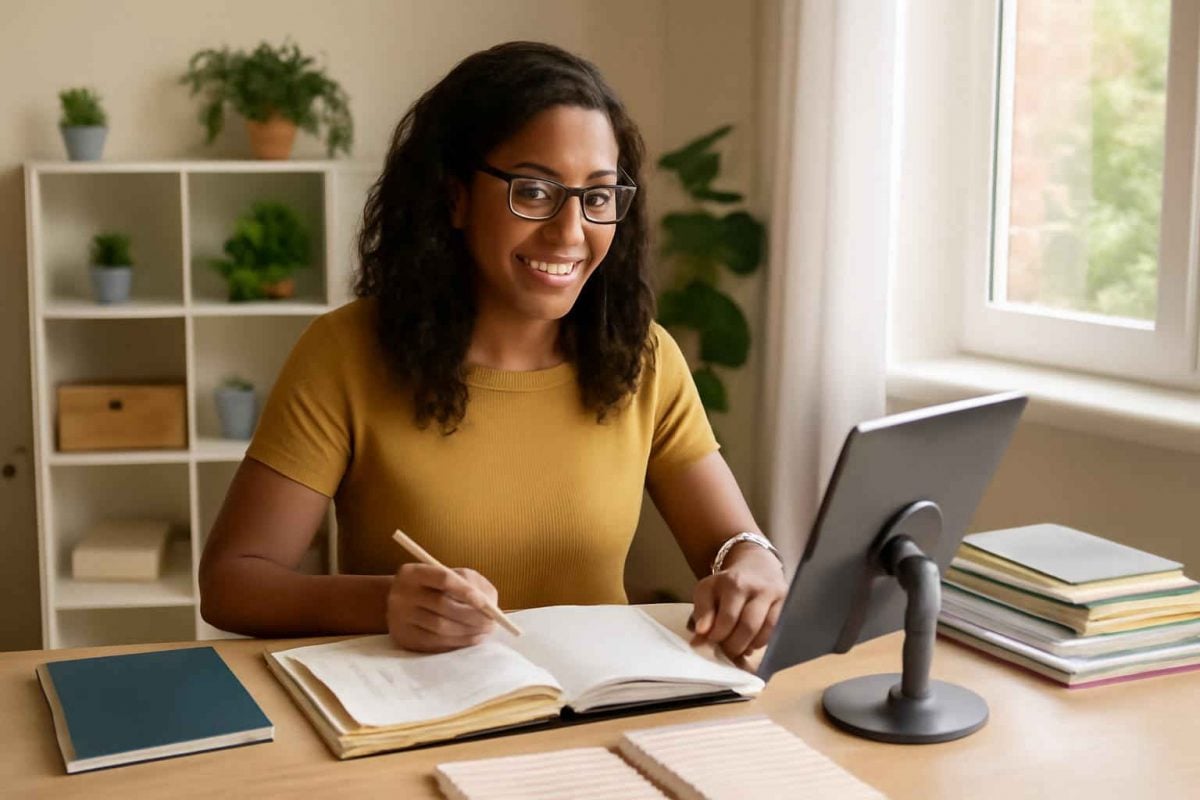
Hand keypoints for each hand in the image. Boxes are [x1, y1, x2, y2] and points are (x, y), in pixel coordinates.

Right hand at [386, 563, 498, 651]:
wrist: (397, 603)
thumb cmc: (431, 587)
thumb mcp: (446, 575)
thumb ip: (468, 582)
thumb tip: (489, 603)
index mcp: (413, 573)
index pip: (443, 579)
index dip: (466, 591)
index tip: (485, 602)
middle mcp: (402, 594)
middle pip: (442, 605)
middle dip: (472, 616)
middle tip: (492, 622)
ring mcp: (399, 618)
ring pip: (440, 627)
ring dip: (468, 631)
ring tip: (484, 631)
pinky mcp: (404, 638)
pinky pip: (435, 643)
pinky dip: (457, 642)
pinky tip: (471, 638)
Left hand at [690, 545, 787, 660]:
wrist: (756, 566)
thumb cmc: (727, 584)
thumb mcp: (707, 591)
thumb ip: (701, 613)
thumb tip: (700, 635)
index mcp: (733, 582)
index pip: (727, 618)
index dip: (718, 636)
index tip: (711, 640)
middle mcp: (756, 587)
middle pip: (748, 626)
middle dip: (734, 645)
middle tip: (725, 651)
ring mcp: (774, 595)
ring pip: (764, 631)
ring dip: (749, 646)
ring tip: (737, 649)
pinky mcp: (786, 603)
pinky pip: (775, 630)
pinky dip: (761, 642)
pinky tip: (751, 643)